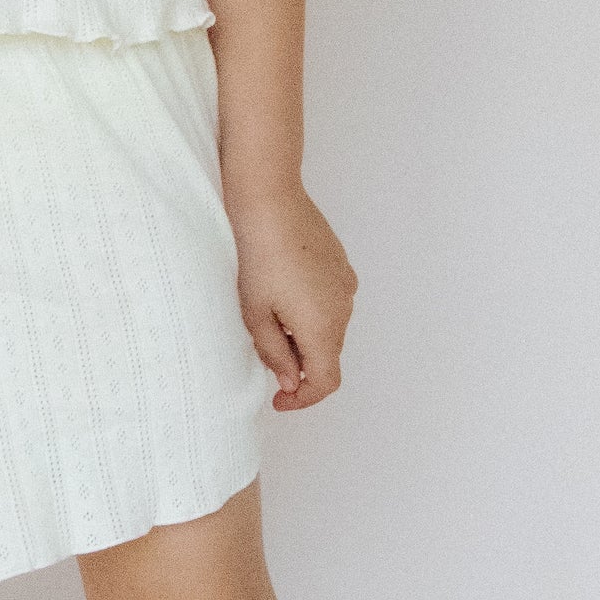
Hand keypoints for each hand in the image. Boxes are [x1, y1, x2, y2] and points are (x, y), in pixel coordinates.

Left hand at [224, 182, 357, 411]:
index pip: (325, 381)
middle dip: (298, 361)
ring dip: (303, 332)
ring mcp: (345, 283)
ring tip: (267, 310)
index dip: (302, 398)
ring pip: (329, 325)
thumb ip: (274, 354)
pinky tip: (281, 286)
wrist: (268, 199)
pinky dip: (310, 307)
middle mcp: (344, 308)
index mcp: (324, 327)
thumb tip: (290, 380)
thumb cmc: (256, 254)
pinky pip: (329, 298)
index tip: (277, 400)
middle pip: (327, 353)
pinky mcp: (340, 262)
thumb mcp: (255, 312)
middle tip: (263, 349)